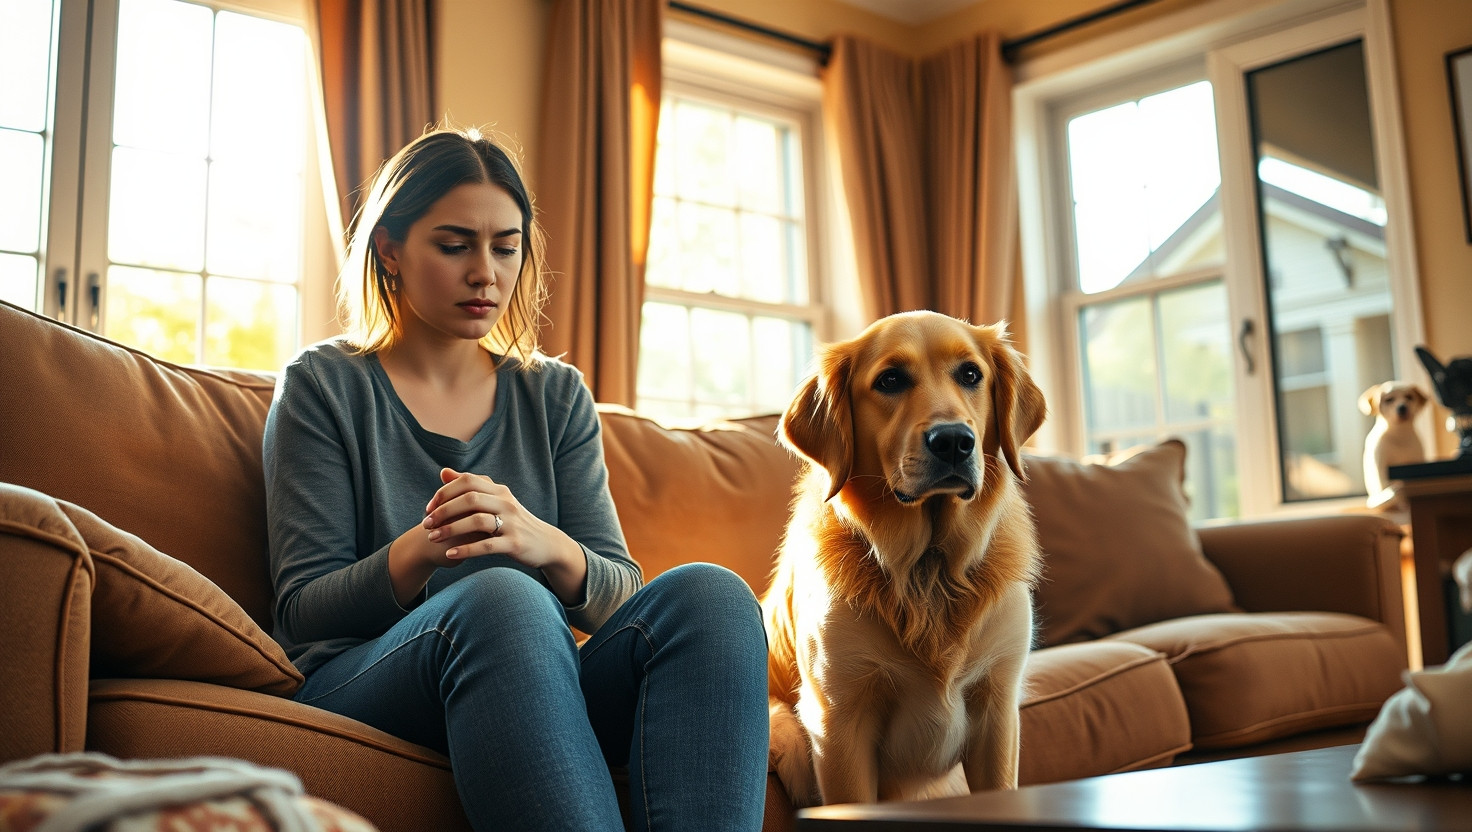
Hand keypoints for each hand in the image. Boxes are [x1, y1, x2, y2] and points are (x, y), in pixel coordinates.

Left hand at [423, 468, 587, 603]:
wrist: (546, 543)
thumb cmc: (514, 522)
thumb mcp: (496, 501)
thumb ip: (470, 487)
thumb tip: (443, 471)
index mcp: (500, 491)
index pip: (468, 482)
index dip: (445, 492)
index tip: (429, 507)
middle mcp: (506, 503)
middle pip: (470, 499)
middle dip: (443, 511)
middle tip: (425, 524)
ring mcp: (512, 523)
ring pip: (477, 521)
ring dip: (450, 529)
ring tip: (432, 538)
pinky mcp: (515, 543)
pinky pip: (487, 545)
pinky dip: (466, 549)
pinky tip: (450, 554)